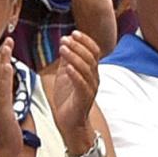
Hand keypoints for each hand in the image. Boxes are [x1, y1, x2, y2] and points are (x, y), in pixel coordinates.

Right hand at [0, 38, 31, 156]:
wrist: (4, 154)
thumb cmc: (6, 138)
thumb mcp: (5, 116)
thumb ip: (3, 104)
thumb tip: (5, 96)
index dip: (0, 60)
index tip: (6, 46)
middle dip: (1, 56)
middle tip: (7, 40)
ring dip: (2, 62)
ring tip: (7, 46)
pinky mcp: (0, 112)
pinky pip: (2, 92)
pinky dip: (4, 78)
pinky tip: (7, 66)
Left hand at [47, 31, 100, 147]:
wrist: (70, 123)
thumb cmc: (68, 99)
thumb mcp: (65, 76)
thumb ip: (66, 61)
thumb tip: (64, 43)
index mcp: (91, 72)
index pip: (93, 51)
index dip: (84, 41)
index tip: (73, 33)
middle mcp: (94, 78)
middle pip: (90, 58)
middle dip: (78, 46)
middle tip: (66, 39)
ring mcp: (90, 88)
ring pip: (86, 69)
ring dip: (74, 57)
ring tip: (63, 49)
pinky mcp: (84, 98)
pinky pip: (81, 84)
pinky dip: (75, 74)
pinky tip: (67, 67)